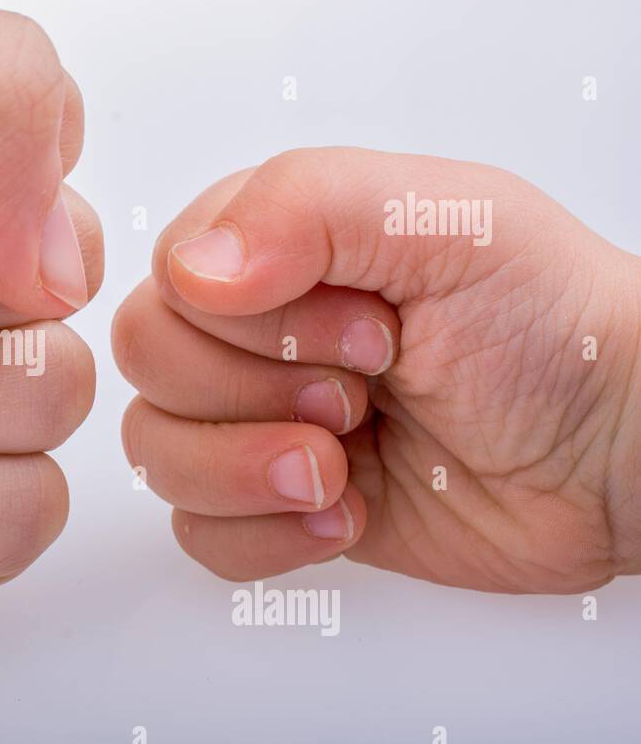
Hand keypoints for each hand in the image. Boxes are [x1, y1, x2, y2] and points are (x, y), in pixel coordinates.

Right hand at [113, 147, 639, 592]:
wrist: (618, 457)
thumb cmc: (556, 328)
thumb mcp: (450, 223)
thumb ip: (307, 206)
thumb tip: (190, 271)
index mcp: (278, 246)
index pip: (170, 283)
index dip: (253, 324)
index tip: (370, 330)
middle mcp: (256, 333)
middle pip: (149, 368)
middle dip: (252, 396)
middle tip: (361, 395)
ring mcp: (261, 421)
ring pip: (156, 453)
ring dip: (249, 473)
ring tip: (343, 468)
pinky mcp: (277, 504)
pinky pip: (198, 533)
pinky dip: (267, 538)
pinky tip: (345, 513)